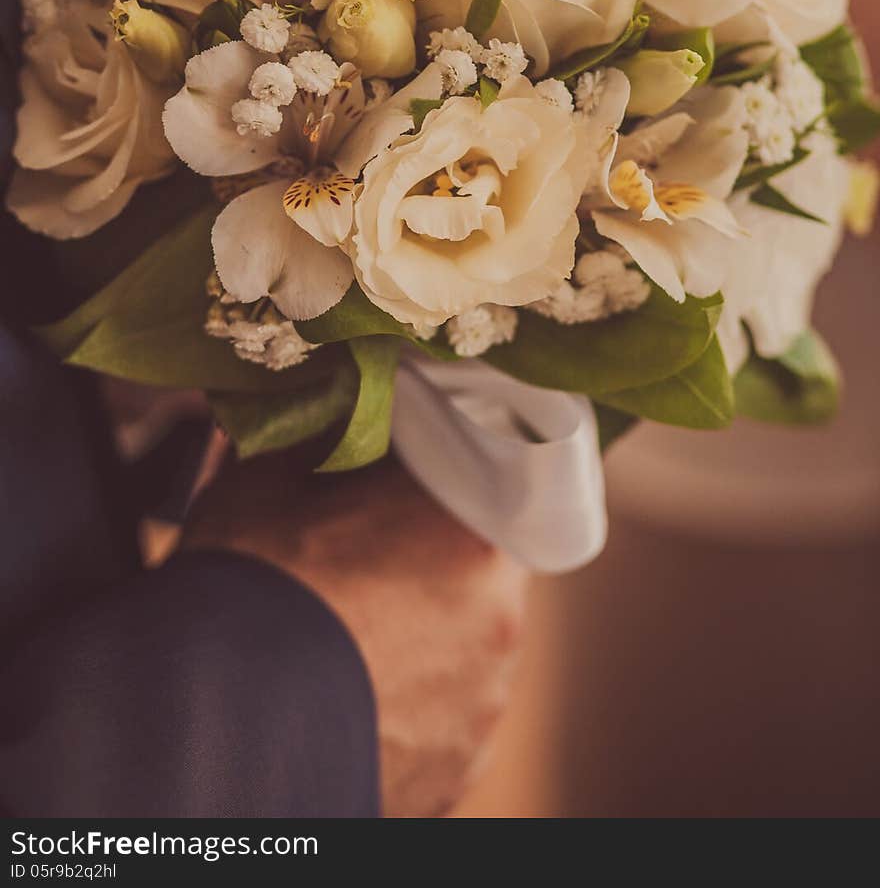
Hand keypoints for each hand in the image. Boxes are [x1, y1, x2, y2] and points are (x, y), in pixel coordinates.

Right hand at [182, 443, 526, 816]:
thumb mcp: (268, 477)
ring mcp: (483, 699)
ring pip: (461, 643)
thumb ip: (322, 442)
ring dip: (419, 631)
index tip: (386, 485)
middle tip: (358, 558)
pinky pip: (441, 714)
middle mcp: (500, 615)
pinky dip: (406, 700)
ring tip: (344, 634)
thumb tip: (334, 423)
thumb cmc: (244, 583)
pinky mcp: (457, 766)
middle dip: (427, 556)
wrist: (209, 719)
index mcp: (472, 528)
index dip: (426, 481)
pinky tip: (349, 689)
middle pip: (474, 563)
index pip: (473, 479)